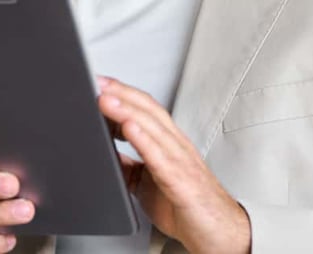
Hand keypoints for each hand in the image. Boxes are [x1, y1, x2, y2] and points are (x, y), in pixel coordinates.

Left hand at [97, 77, 250, 253]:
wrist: (215, 231)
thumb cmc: (186, 207)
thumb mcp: (148, 183)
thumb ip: (130, 167)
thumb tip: (108, 156)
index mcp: (169, 144)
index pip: (146, 109)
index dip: (123, 93)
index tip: (100, 83)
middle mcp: (176, 146)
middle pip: (148, 110)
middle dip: (121, 93)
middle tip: (98, 82)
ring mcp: (180, 160)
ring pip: (153, 127)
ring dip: (127, 110)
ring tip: (105, 99)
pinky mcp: (180, 180)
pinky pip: (160, 156)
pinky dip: (143, 139)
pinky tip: (128, 128)